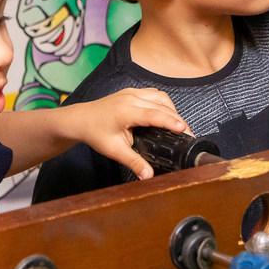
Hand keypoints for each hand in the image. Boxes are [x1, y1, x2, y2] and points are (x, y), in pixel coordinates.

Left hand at [72, 88, 187, 179]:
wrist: (80, 119)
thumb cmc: (95, 133)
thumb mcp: (114, 150)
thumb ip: (133, 162)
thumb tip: (148, 176)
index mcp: (126, 111)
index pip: (154, 115)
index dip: (171, 122)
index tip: (184, 130)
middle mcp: (131, 98)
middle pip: (162, 105)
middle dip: (177, 119)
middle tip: (187, 134)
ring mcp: (131, 92)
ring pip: (160, 97)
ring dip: (171, 109)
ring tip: (178, 125)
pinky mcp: (132, 92)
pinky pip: (154, 94)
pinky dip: (163, 103)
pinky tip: (166, 114)